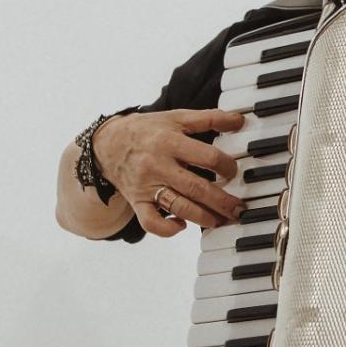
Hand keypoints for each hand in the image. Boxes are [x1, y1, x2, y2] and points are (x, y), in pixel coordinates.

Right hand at [93, 107, 245, 237]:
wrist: (107, 143)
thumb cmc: (147, 130)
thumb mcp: (176, 117)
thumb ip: (208, 118)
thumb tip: (238, 119)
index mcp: (170, 141)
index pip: (207, 157)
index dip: (227, 166)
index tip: (234, 171)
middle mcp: (158, 165)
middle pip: (196, 187)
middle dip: (222, 201)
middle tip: (238, 208)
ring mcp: (147, 186)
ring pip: (178, 207)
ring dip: (203, 217)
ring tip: (220, 220)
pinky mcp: (137, 202)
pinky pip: (151, 222)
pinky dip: (167, 229)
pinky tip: (182, 225)